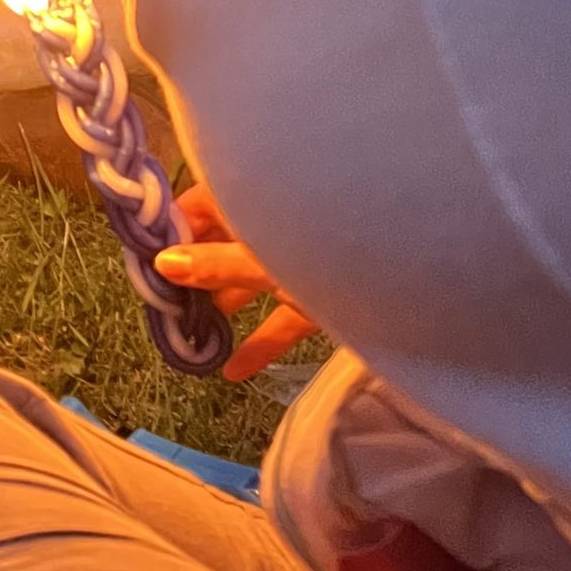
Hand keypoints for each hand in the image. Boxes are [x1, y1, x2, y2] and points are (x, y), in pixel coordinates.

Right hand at [153, 184, 322, 383]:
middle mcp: (278, 221)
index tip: (146, 258)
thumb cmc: (334, 250)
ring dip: (224, 305)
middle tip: (163, 302)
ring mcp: (304, 258)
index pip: (202, 202)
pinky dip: (262, 339)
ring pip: (251, 278)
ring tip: (192, 336)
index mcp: (260, 197)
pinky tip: (234, 372)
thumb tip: (163, 265)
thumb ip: (216, 265)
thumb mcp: (266, 262)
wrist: (424, 273)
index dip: (173, 229)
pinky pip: (284, 314)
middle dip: (195, 272)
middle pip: (224, 241)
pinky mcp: (325, 293)